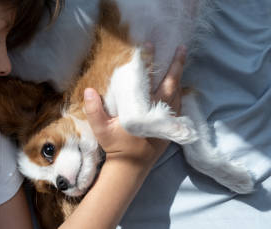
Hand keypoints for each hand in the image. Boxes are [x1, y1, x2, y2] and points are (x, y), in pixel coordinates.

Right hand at [83, 45, 186, 165]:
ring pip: (178, 94)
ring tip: (180, 63)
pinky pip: (179, 105)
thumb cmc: (116, 147)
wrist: (131, 167)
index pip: (149, 81)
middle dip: (176, 65)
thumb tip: (89, 90)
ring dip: (179, 77)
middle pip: (172, 84)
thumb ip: (94, 110)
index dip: (149, 62)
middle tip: (181, 48)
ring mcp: (168, 121)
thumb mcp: (101, 129)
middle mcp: (160, 114)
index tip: (149, 46)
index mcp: (145, 111)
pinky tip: (178, 86)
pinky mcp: (170, 127)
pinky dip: (179, 92)